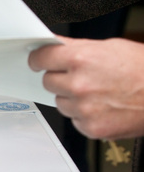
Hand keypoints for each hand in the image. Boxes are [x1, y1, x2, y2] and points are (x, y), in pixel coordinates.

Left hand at [28, 36, 143, 139]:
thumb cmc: (143, 70)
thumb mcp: (109, 47)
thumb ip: (76, 47)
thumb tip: (53, 44)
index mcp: (81, 59)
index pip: (41, 58)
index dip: (38, 59)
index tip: (37, 61)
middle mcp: (79, 84)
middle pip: (48, 81)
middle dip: (60, 78)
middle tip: (80, 76)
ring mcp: (84, 108)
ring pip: (60, 102)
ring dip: (72, 98)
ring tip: (98, 92)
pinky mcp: (91, 128)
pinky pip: (74, 120)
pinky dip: (84, 116)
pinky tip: (103, 107)